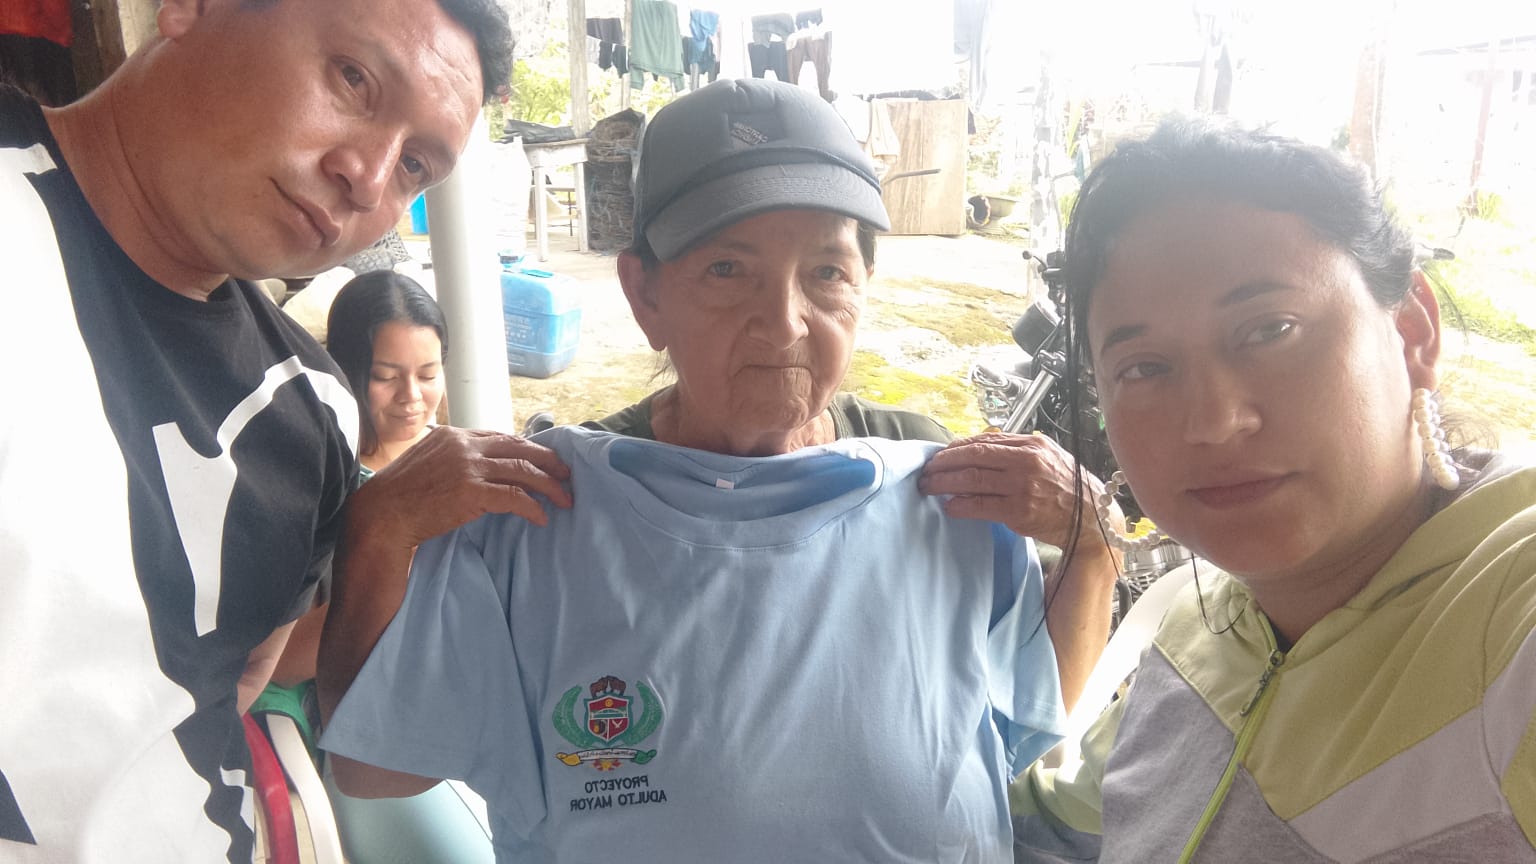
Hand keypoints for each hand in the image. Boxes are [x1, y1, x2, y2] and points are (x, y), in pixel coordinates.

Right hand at [349, 426, 572, 548]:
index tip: (544, 460)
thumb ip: (454, 458)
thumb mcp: (427, 462)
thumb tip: (480, 468)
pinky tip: (541, 518)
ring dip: (550, 486)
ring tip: (564, 499)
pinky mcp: (472, 493)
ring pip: (523, 471)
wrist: (381, 514)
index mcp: (454, 435)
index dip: (527, 449)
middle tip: (567, 475)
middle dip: (548, 461)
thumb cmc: (401, 494)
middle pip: (520, 448)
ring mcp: (469, 468)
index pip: (502, 436)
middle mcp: (465, 446)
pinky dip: (533, 507)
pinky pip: (515, 497)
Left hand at [917, 431, 1114, 552]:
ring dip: (944, 483)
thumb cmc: (1067, 486)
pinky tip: (949, 506)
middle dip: (944, 463)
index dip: (956, 448)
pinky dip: (960, 505)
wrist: (1091, 518)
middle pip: (973, 457)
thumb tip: (976, 447)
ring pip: (972, 480)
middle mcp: (1026, 462)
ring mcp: (1022, 488)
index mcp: (1032, 445)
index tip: (940, 455)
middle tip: (926, 470)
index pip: (984, 441)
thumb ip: (1016, 450)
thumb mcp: (1047, 456)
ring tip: (928, 487)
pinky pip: (980, 506)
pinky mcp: (1019, 512)